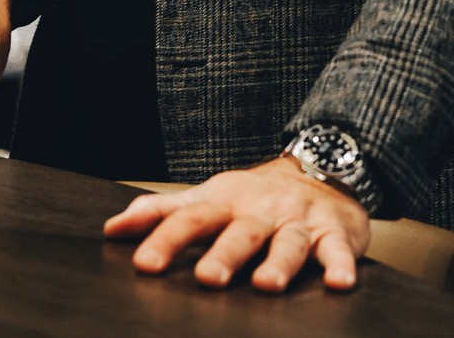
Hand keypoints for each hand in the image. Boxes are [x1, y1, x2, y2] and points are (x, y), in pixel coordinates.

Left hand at [103, 156, 371, 291]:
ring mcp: (298, 221)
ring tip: (265, 285)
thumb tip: (112, 229)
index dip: (165, 241)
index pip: (190, 220)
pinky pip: (338, 250)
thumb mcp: (208, 197)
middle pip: (240, 233)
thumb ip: (162, 213)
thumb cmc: (254, 196)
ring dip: (278, 263)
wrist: (321, 169)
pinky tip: (340, 283)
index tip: (144, 265)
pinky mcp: (334, 233)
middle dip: (224, 256)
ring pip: (288, 243)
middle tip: (206, 280)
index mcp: (225, 202)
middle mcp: (261, 211)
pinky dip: (341, 266)